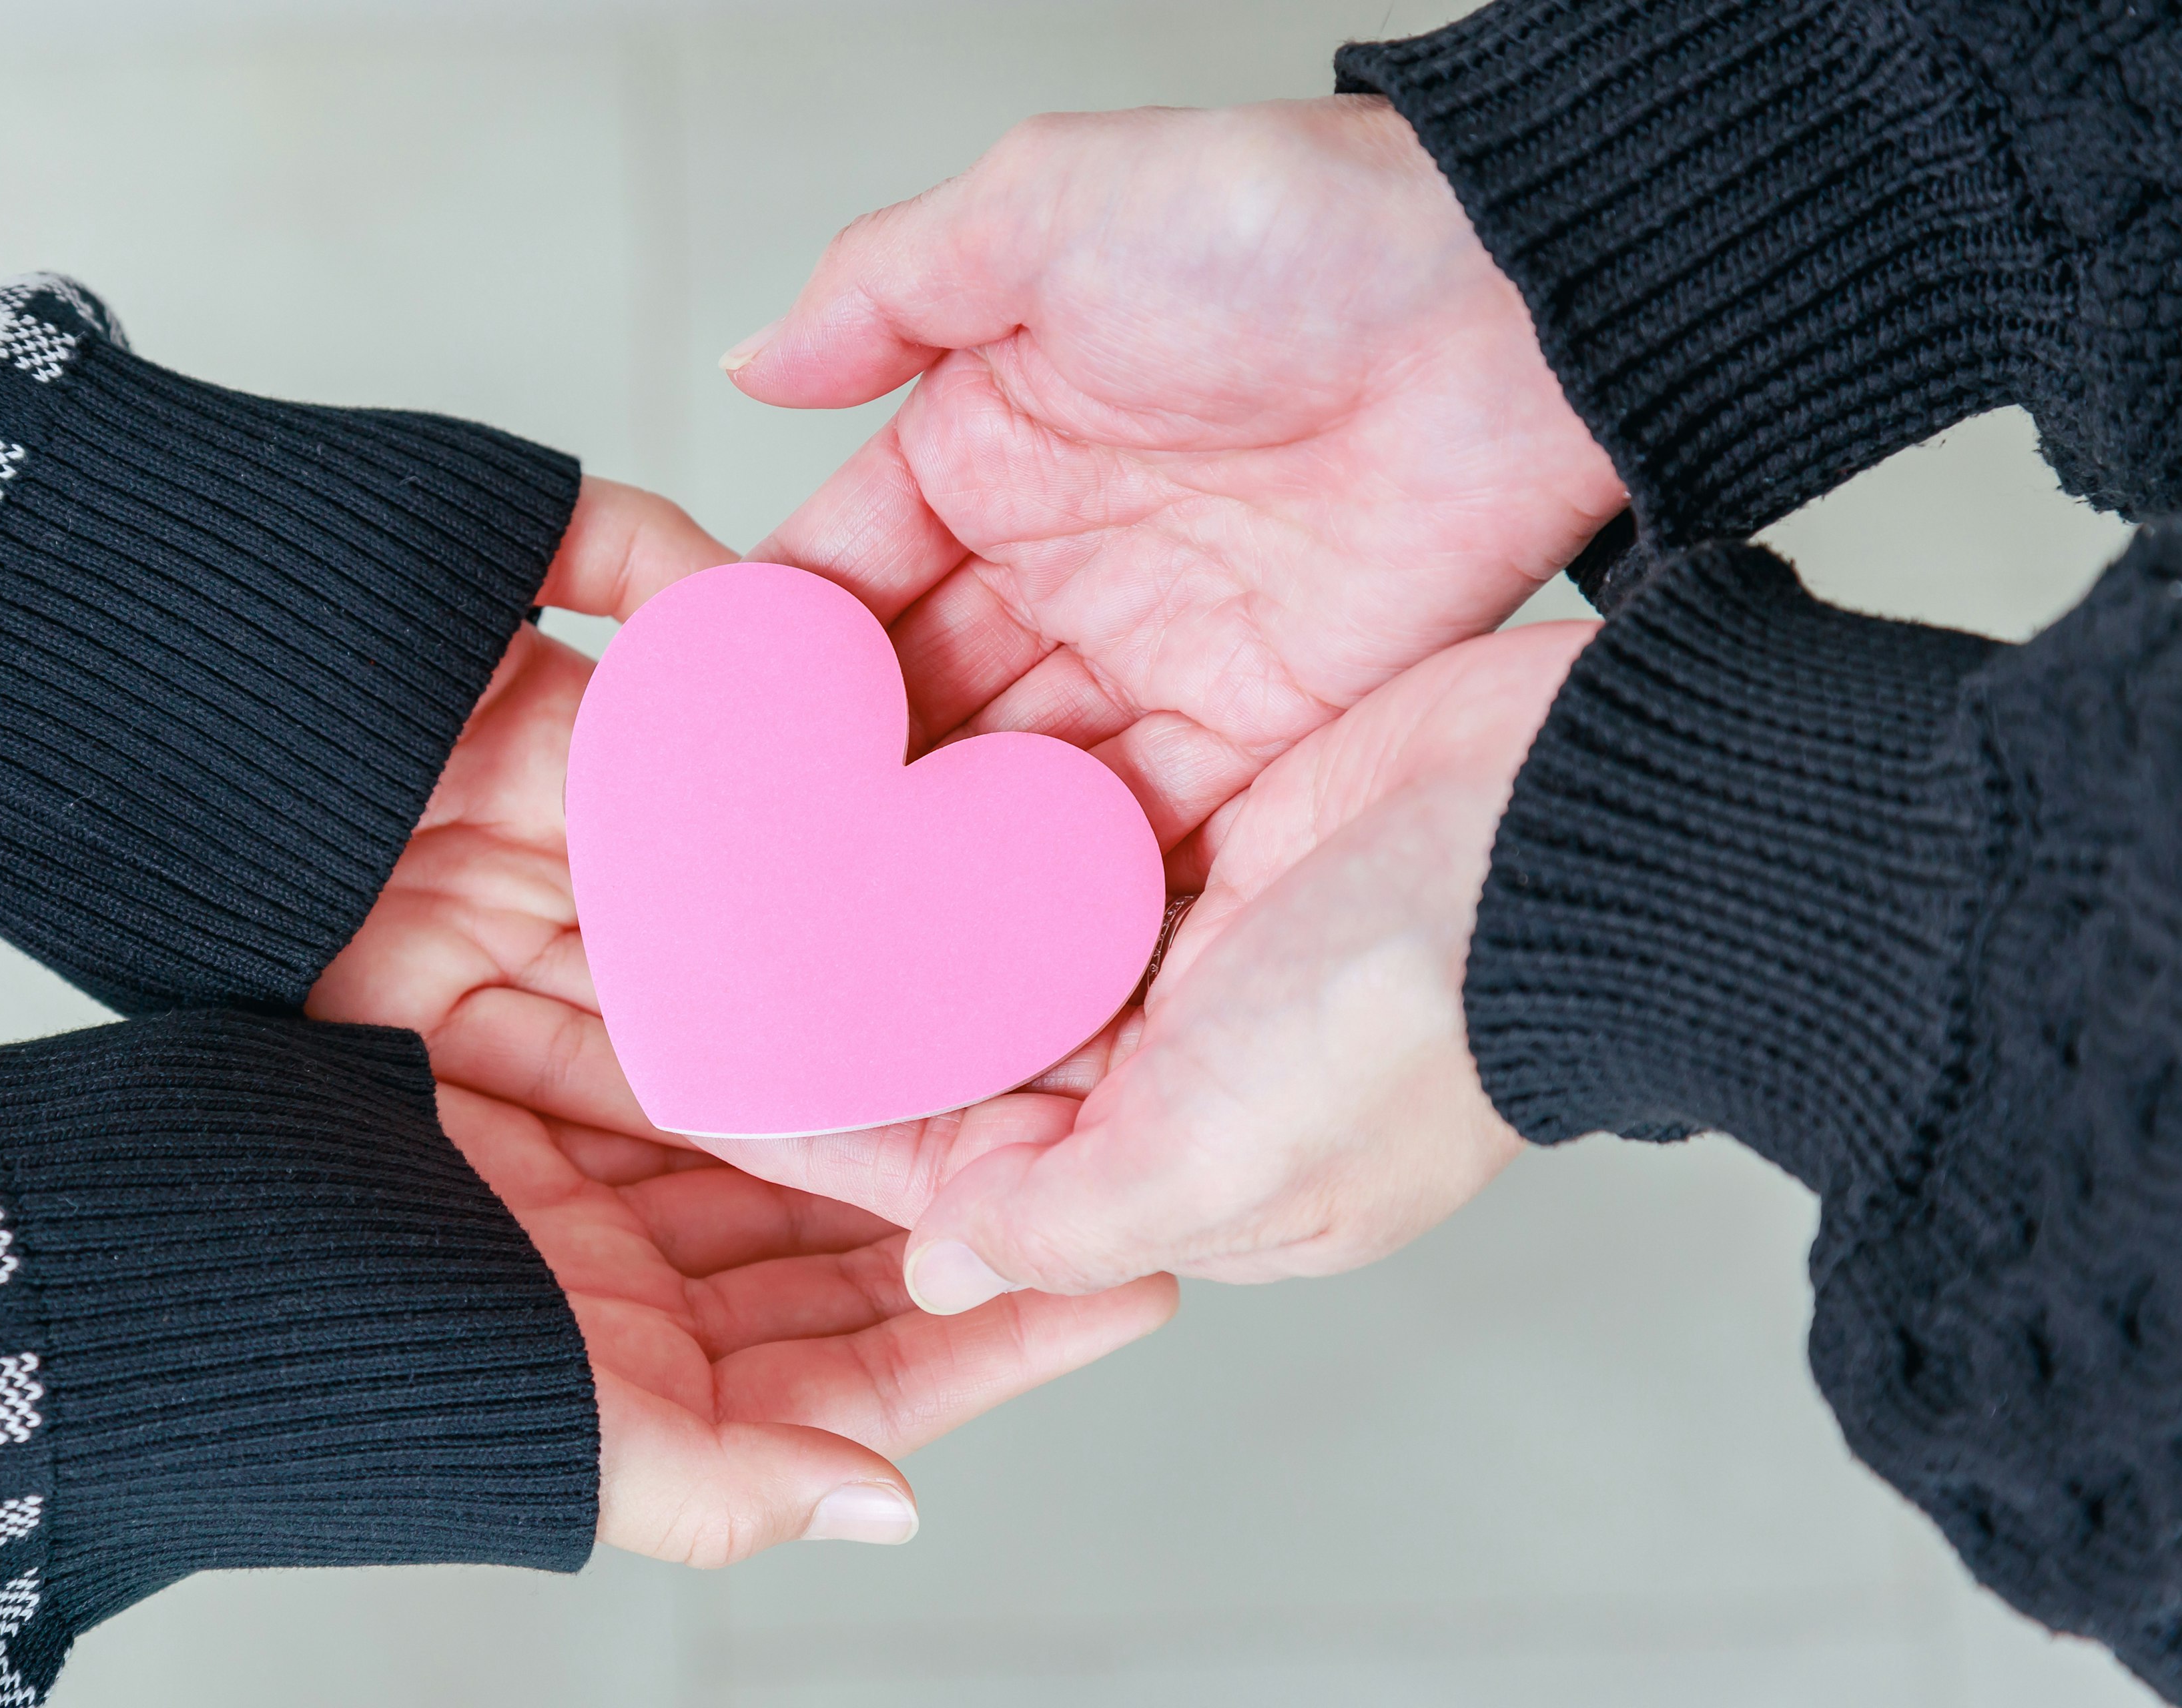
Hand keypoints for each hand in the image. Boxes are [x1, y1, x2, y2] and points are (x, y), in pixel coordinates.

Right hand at [311, 479, 1177, 1561]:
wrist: (33, 1210)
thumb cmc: (267, 1324)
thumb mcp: (512, 1417)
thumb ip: (690, 1472)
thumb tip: (885, 1500)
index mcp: (621, 1282)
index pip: (846, 1299)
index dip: (990, 1291)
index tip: (1140, 1266)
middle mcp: (602, 1140)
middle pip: (836, 1130)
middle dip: (973, 1108)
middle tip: (1132, 1078)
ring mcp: (548, 990)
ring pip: (773, 961)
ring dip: (893, 930)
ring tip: (1043, 911)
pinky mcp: (498, 864)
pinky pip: (667, 790)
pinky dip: (754, 745)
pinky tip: (863, 745)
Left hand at [693, 619, 1594, 1304]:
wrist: (1579, 832)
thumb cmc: (1418, 1018)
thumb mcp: (1217, 1159)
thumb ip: (1064, 1220)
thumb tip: (937, 1272)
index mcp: (1183, 1179)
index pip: (964, 1175)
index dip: (836, 1129)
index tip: (709, 1074)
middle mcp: (1181, 1070)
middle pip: (975, 1055)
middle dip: (857, 1012)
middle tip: (712, 949)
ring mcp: (1200, 945)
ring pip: (1008, 938)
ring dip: (905, 904)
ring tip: (769, 849)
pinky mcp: (1219, 828)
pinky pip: (1068, 841)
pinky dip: (987, 823)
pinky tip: (887, 777)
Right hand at [728, 96, 1622, 875]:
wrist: (1510, 297)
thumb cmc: (1288, 226)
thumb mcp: (1051, 206)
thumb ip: (884, 288)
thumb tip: (743, 363)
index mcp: (988, 445)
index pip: (844, 575)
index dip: (772, 658)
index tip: (698, 747)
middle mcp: (1061, 561)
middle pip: (917, 700)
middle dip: (844, 787)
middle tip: (758, 881)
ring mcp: (1155, 648)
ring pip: (1012, 776)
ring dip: (941, 852)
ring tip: (852, 940)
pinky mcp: (1257, 720)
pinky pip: (1140, 821)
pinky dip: (1068, 880)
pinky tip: (993, 939)